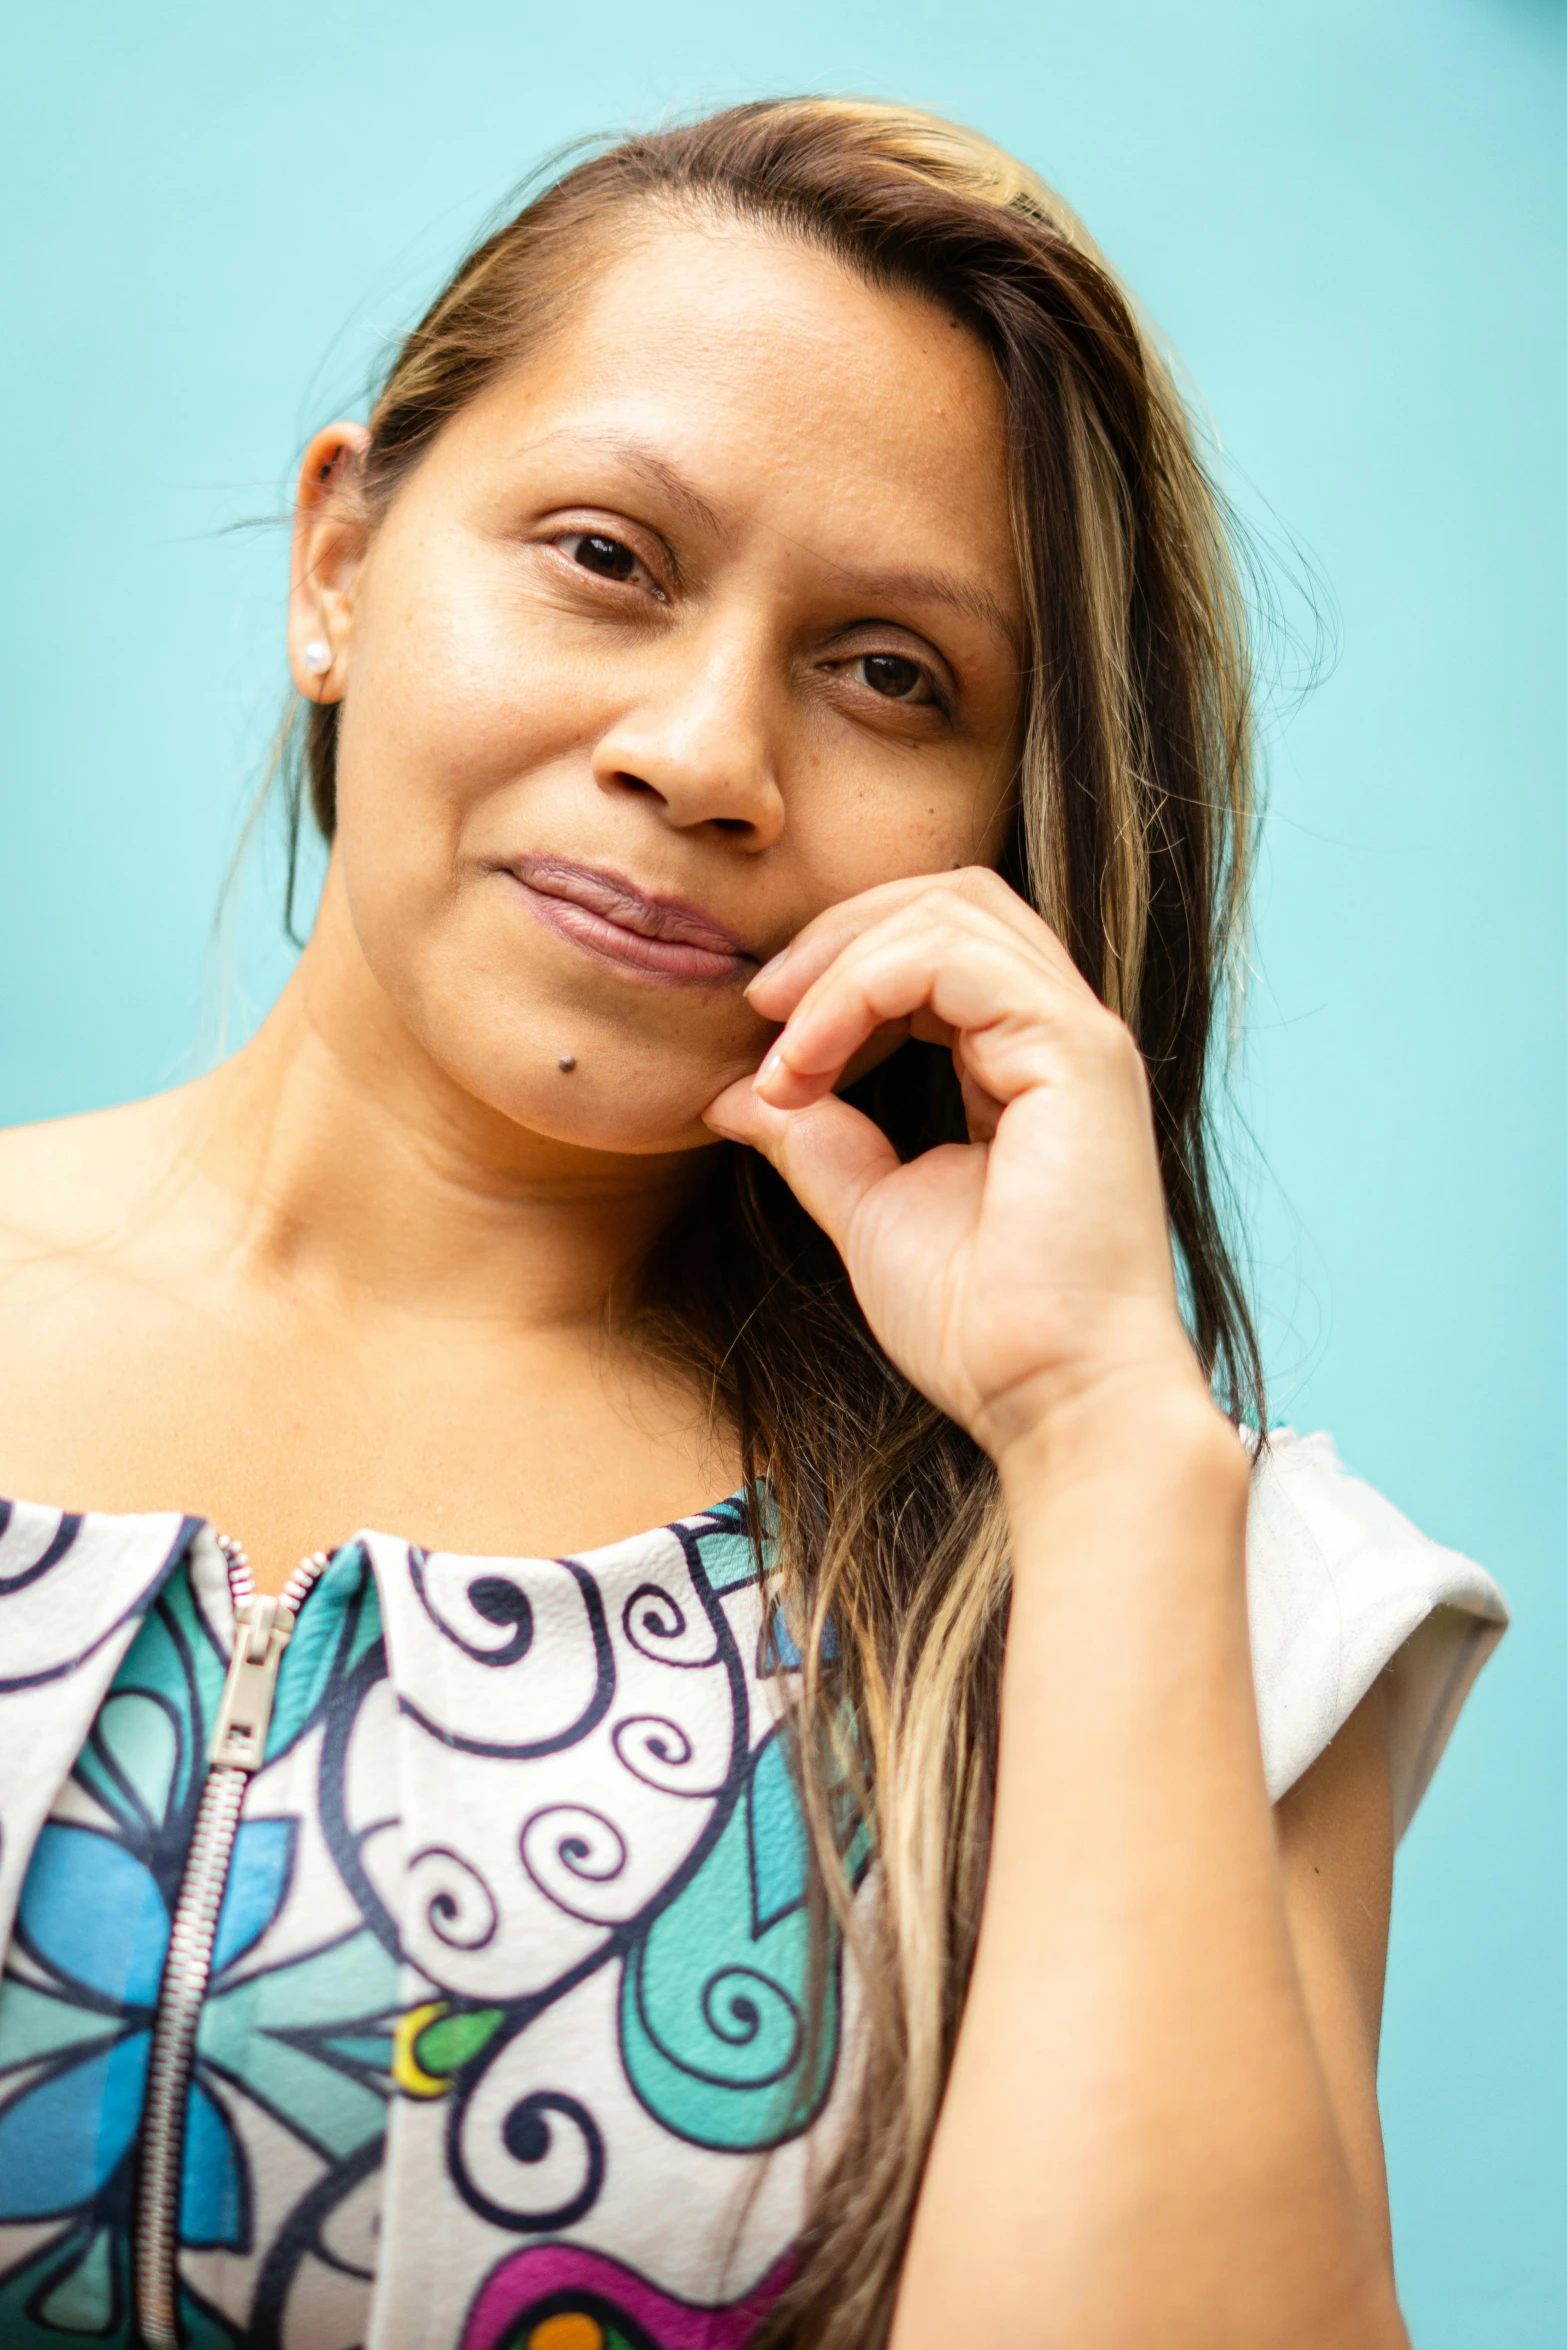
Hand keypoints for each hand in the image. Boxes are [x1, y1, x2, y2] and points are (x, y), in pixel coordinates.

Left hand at [703, 869, 1213, 1468]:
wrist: (1051, 1399)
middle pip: (948, 896)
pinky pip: (953, 959)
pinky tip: (810, 1062)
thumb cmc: (982, 1328)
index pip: (935, 943)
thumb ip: (815, 1138)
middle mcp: (1059, 1033)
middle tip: (757, 1006)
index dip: (837, 966)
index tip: (759, 1040)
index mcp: (1023, 1061)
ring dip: (839, 963)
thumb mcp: (869, 1209)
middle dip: (836, 935)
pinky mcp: (1077, 1053)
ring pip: (950, 909)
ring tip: (778, 1046)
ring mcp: (1077, 1035)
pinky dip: (860, 990)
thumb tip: (734, 1093)